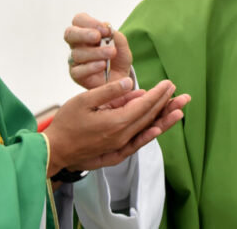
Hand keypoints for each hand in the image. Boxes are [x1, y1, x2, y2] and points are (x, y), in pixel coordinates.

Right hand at [43, 77, 189, 173]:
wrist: (53, 151)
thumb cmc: (66, 123)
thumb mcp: (84, 100)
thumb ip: (110, 92)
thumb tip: (131, 84)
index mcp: (116, 122)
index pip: (144, 105)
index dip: (158, 94)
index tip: (169, 83)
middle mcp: (122, 136)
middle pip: (150, 117)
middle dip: (167, 104)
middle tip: (182, 94)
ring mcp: (119, 146)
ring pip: (147, 130)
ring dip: (165, 119)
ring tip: (180, 111)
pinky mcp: (115, 152)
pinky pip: (138, 143)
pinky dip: (150, 135)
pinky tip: (159, 129)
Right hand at [64, 13, 131, 89]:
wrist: (121, 79)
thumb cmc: (118, 58)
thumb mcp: (122, 45)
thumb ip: (116, 36)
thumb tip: (107, 28)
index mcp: (86, 32)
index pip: (79, 20)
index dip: (90, 22)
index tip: (105, 30)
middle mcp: (77, 44)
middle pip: (69, 34)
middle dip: (83, 34)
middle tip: (98, 37)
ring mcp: (75, 60)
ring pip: (77, 53)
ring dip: (96, 52)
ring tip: (111, 53)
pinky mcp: (76, 75)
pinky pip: (78, 70)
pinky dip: (91, 67)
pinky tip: (103, 65)